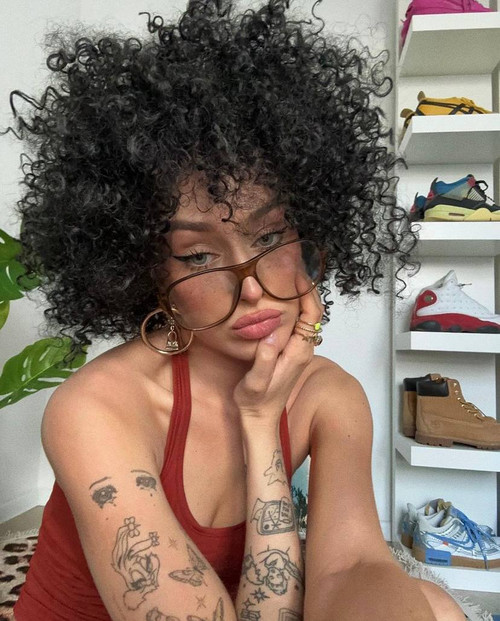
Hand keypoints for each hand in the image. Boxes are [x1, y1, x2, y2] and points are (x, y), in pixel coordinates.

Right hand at [233, 285, 323, 425]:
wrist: (259, 421)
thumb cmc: (255, 403)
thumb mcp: (255, 382)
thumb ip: (265, 358)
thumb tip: (271, 332)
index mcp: (298, 352)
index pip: (313, 315)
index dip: (308, 292)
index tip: (296, 274)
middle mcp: (303, 350)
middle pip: (314, 313)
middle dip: (306, 289)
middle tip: (290, 269)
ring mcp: (298, 352)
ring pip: (307, 318)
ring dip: (300, 298)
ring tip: (284, 279)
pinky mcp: (291, 354)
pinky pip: (297, 325)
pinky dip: (292, 309)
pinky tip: (278, 302)